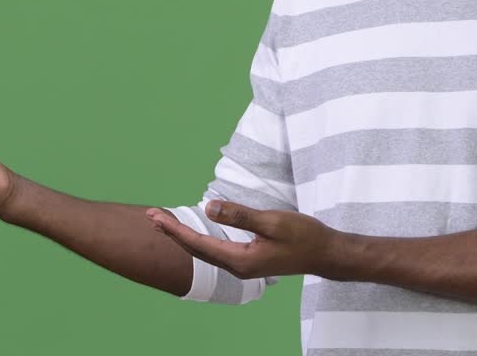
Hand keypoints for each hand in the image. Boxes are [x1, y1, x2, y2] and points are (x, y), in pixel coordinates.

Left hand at [144, 200, 340, 280]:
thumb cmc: (303, 236)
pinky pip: (215, 250)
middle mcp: (237, 267)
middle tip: (150, 216)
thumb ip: (240, 216)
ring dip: (184, 235)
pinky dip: (199, 239)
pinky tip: (194, 232)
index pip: (198, 244)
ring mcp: (243, 266)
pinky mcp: (248, 260)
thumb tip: (208, 208)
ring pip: (204, 250)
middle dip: (172, 232)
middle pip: (196, 249)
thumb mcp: (273, 222)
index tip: (155, 216)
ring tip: (164, 222)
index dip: (174, 229)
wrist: (326, 253)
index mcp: (240, 260)